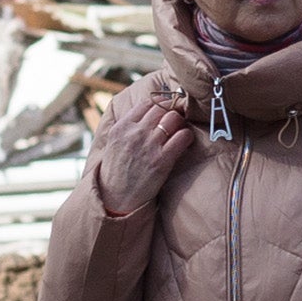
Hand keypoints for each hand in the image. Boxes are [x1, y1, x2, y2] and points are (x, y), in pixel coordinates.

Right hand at [87, 78, 200, 219]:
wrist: (116, 197)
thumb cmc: (117, 169)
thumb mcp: (114, 142)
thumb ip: (129, 125)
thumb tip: (147, 111)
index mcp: (122, 126)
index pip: (147, 102)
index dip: (161, 103)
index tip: (167, 108)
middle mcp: (135, 133)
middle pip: (162, 108)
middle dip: (173, 110)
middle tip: (178, 118)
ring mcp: (149, 145)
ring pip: (173, 118)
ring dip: (181, 122)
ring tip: (180, 130)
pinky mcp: (162, 160)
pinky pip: (182, 136)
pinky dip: (187, 136)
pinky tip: (185, 141)